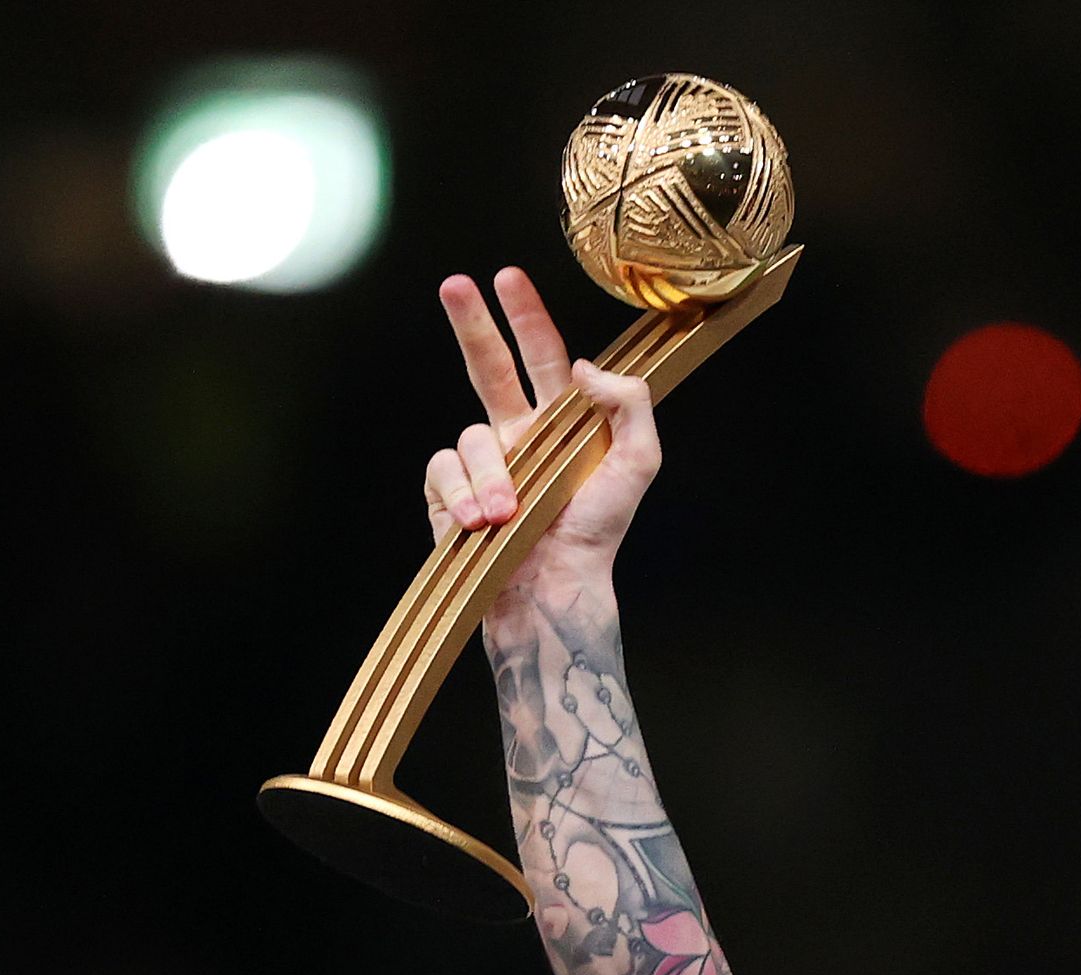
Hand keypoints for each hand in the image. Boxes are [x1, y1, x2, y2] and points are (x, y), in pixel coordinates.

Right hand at [420, 267, 662, 601]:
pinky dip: (460, 496)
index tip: (508, 278)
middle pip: (487, 366)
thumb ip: (629, 405)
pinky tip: (478, 524)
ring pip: (470, 436)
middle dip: (472, 323)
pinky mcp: (451, 495)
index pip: (543, 358)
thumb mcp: (637, 463)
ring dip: (489, 476)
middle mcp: (518, 437)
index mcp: (561, 424)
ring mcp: (483, 465)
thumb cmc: (598, 533)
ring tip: (507, 514)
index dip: (526, 317)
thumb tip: (585, 366)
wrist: (555, 590)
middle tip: (456, 285)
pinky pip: (443, 472)